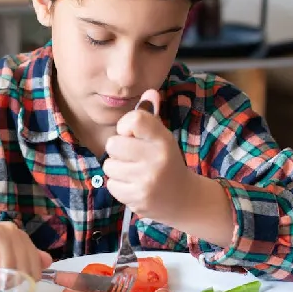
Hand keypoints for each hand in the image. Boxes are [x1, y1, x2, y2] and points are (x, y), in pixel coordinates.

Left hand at [102, 89, 192, 226]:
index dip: (125, 125)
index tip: (132, 134)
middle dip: (118, 150)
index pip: (134, 120)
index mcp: (163, 139)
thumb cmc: (166, 162)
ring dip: (117, 169)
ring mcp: (147, 180)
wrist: (183, 199)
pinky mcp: (138, 198)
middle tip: (132, 156)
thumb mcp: (162, 138)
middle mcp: (156, 158)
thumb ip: (150, 116)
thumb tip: (150, 91)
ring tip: (134, 172)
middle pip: (113, 144)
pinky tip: (134, 186)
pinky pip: (111, 185)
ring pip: (109, 166)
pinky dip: (119, 186)